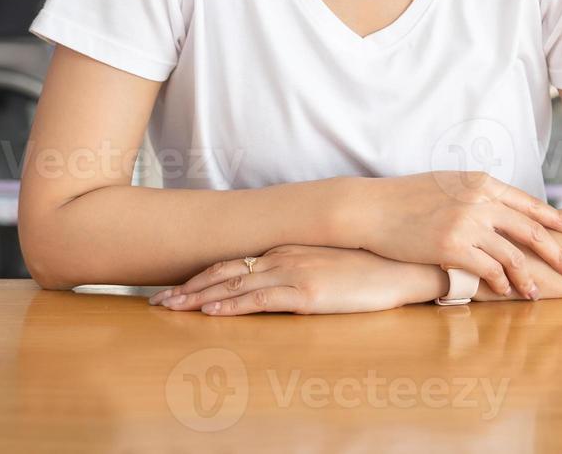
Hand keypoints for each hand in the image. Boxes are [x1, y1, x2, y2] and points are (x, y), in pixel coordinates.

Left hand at [149, 245, 444, 314]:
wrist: (402, 268)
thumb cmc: (369, 268)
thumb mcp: (326, 263)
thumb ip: (297, 268)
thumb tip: (275, 283)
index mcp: (287, 249)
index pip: (233, 262)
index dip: (202, 276)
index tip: (177, 287)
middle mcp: (284, 256)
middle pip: (225, 271)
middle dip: (188, 287)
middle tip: (159, 300)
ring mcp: (295, 273)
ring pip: (234, 285)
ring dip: (199, 298)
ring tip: (171, 308)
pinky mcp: (308, 293)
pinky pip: (261, 300)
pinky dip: (232, 306)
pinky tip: (212, 312)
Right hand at [356, 171, 561, 297]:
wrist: (371, 208)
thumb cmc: (407, 198)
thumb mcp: (449, 183)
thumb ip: (479, 193)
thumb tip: (502, 208)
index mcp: (482, 182)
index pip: (529, 204)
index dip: (558, 219)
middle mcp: (480, 200)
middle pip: (531, 229)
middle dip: (558, 252)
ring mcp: (467, 223)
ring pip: (512, 254)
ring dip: (529, 277)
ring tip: (539, 292)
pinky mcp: (451, 246)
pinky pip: (488, 269)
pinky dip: (501, 283)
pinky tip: (507, 292)